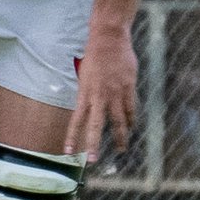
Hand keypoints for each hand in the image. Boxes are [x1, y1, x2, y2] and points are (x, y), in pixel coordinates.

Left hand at [65, 23, 137, 162]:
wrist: (109, 39)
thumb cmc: (95, 55)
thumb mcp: (85, 76)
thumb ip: (89, 92)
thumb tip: (93, 104)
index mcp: (85, 93)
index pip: (76, 120)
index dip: (72, 137)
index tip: (68, 152)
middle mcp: (99, 96)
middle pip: (96, 125)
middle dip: (94, 144)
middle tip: (93, 160)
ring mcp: (116, 92)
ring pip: (118, 120)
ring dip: (120, 136)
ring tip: (121, 149)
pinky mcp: (129, 87)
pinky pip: (130, 108)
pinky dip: (131, 118)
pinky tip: (131, 126)